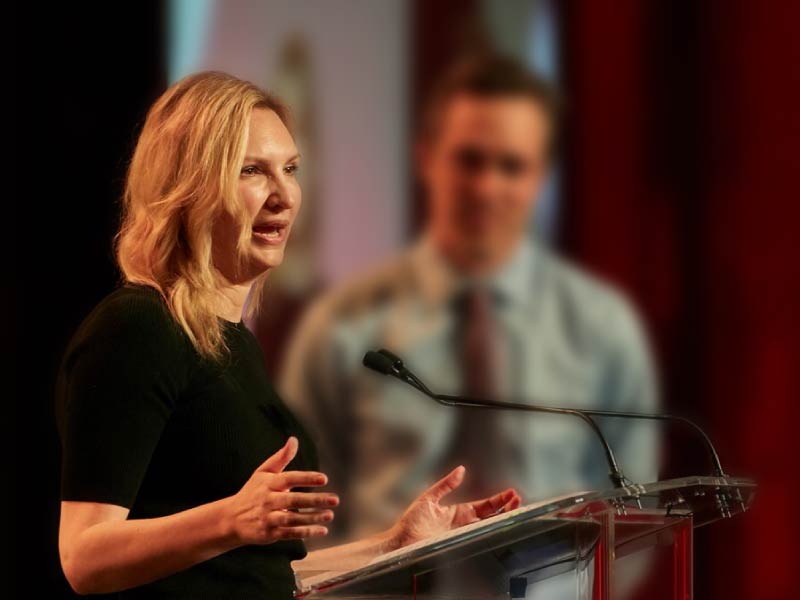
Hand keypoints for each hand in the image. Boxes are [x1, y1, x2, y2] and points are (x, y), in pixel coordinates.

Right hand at [224, 436, 338, 544]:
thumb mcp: (263, 472)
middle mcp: (267, 500)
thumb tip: (294, 440)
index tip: (324, 479)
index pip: (289, 478)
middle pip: (293, 500)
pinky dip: (305, 532)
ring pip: (292, 519)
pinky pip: (289, 533)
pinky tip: (322, 530)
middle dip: (314, 500)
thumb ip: (281, 457)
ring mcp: (268, 518)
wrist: (231, 519)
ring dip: (312, 518)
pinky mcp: (269, 533)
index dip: (306, 478)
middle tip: (335, 499)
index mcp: (268, 483)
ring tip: (330, 514)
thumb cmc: (252, 492)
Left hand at [385, 465, 521, 549]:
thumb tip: (461, 469)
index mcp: (459, 513)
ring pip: (488, 527)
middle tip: (518, 500)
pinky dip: (490, 533)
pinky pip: (478, 539)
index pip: (485, 506)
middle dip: (506, 508)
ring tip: (515, 509)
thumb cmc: (412, 521)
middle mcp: (464, 524)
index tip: (512, 492)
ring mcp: (463, 535)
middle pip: (491, 516)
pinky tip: (499, 527)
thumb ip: (446, 485)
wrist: (401, 541)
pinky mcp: (459, 544)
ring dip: (502, 518)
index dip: (499, 499)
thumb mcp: (430, 498)